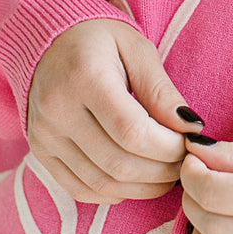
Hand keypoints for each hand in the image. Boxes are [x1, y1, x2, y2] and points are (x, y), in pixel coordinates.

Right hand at [27, 16, 195, 203]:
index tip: (189, 141)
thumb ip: (161, 91)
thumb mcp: (137, 50)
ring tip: (167, 173)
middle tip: (184, 161)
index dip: (168, 146)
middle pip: (118, 163)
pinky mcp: (41, 152)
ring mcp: (45, 136)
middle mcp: (57, 111)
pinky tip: (136, 180)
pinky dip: (115, 193)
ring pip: (101, 183)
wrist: (48, 41)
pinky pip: (80, 189)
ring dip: (143, 187)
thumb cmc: (100, 40)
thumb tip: (191, 128)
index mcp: (84, 77)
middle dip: (162, 171)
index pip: (132, 132)